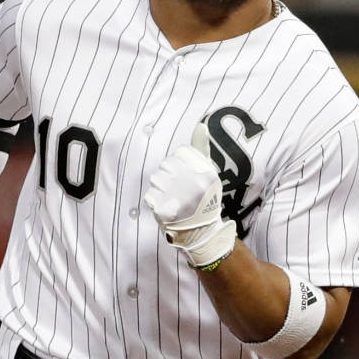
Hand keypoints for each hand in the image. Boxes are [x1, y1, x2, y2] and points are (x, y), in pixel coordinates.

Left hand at [144, 123, 236, 268]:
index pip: (180, 153)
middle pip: (166, 164)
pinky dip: (154, 202)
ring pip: (155, 178)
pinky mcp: (164, 211)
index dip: (180, 164)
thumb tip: (201, 126)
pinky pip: (149, 196)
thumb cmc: (204, 199)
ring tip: (172, 198)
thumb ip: (202, 150)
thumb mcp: (209, 174)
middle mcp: (193, 185)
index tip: (186, 177)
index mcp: (205, 174)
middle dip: (169, 175)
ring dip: (160, 187)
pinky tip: (166, 208)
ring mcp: (178, 198)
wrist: (201, 233)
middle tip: (178, 189)